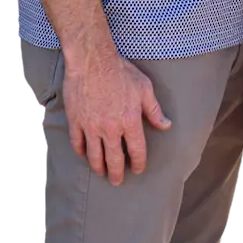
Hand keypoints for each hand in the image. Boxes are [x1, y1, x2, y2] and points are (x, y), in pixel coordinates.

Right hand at [63, 50, 171, 185]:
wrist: (93, 61)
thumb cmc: (121, 72)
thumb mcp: (144, 88)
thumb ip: (154, 110)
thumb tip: (166, 125)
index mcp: (130, 120)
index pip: (137, 150)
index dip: (139, 162)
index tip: (138, 169)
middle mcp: (110, 129)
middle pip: (114, 159)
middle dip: (117, 173)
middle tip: (118, 181)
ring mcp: (91, 127)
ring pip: (94, 157)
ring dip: (99, 168)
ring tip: (102, 173)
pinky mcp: (76, 123)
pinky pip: (78, 144)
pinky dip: (82, 153)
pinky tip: (85, 156)